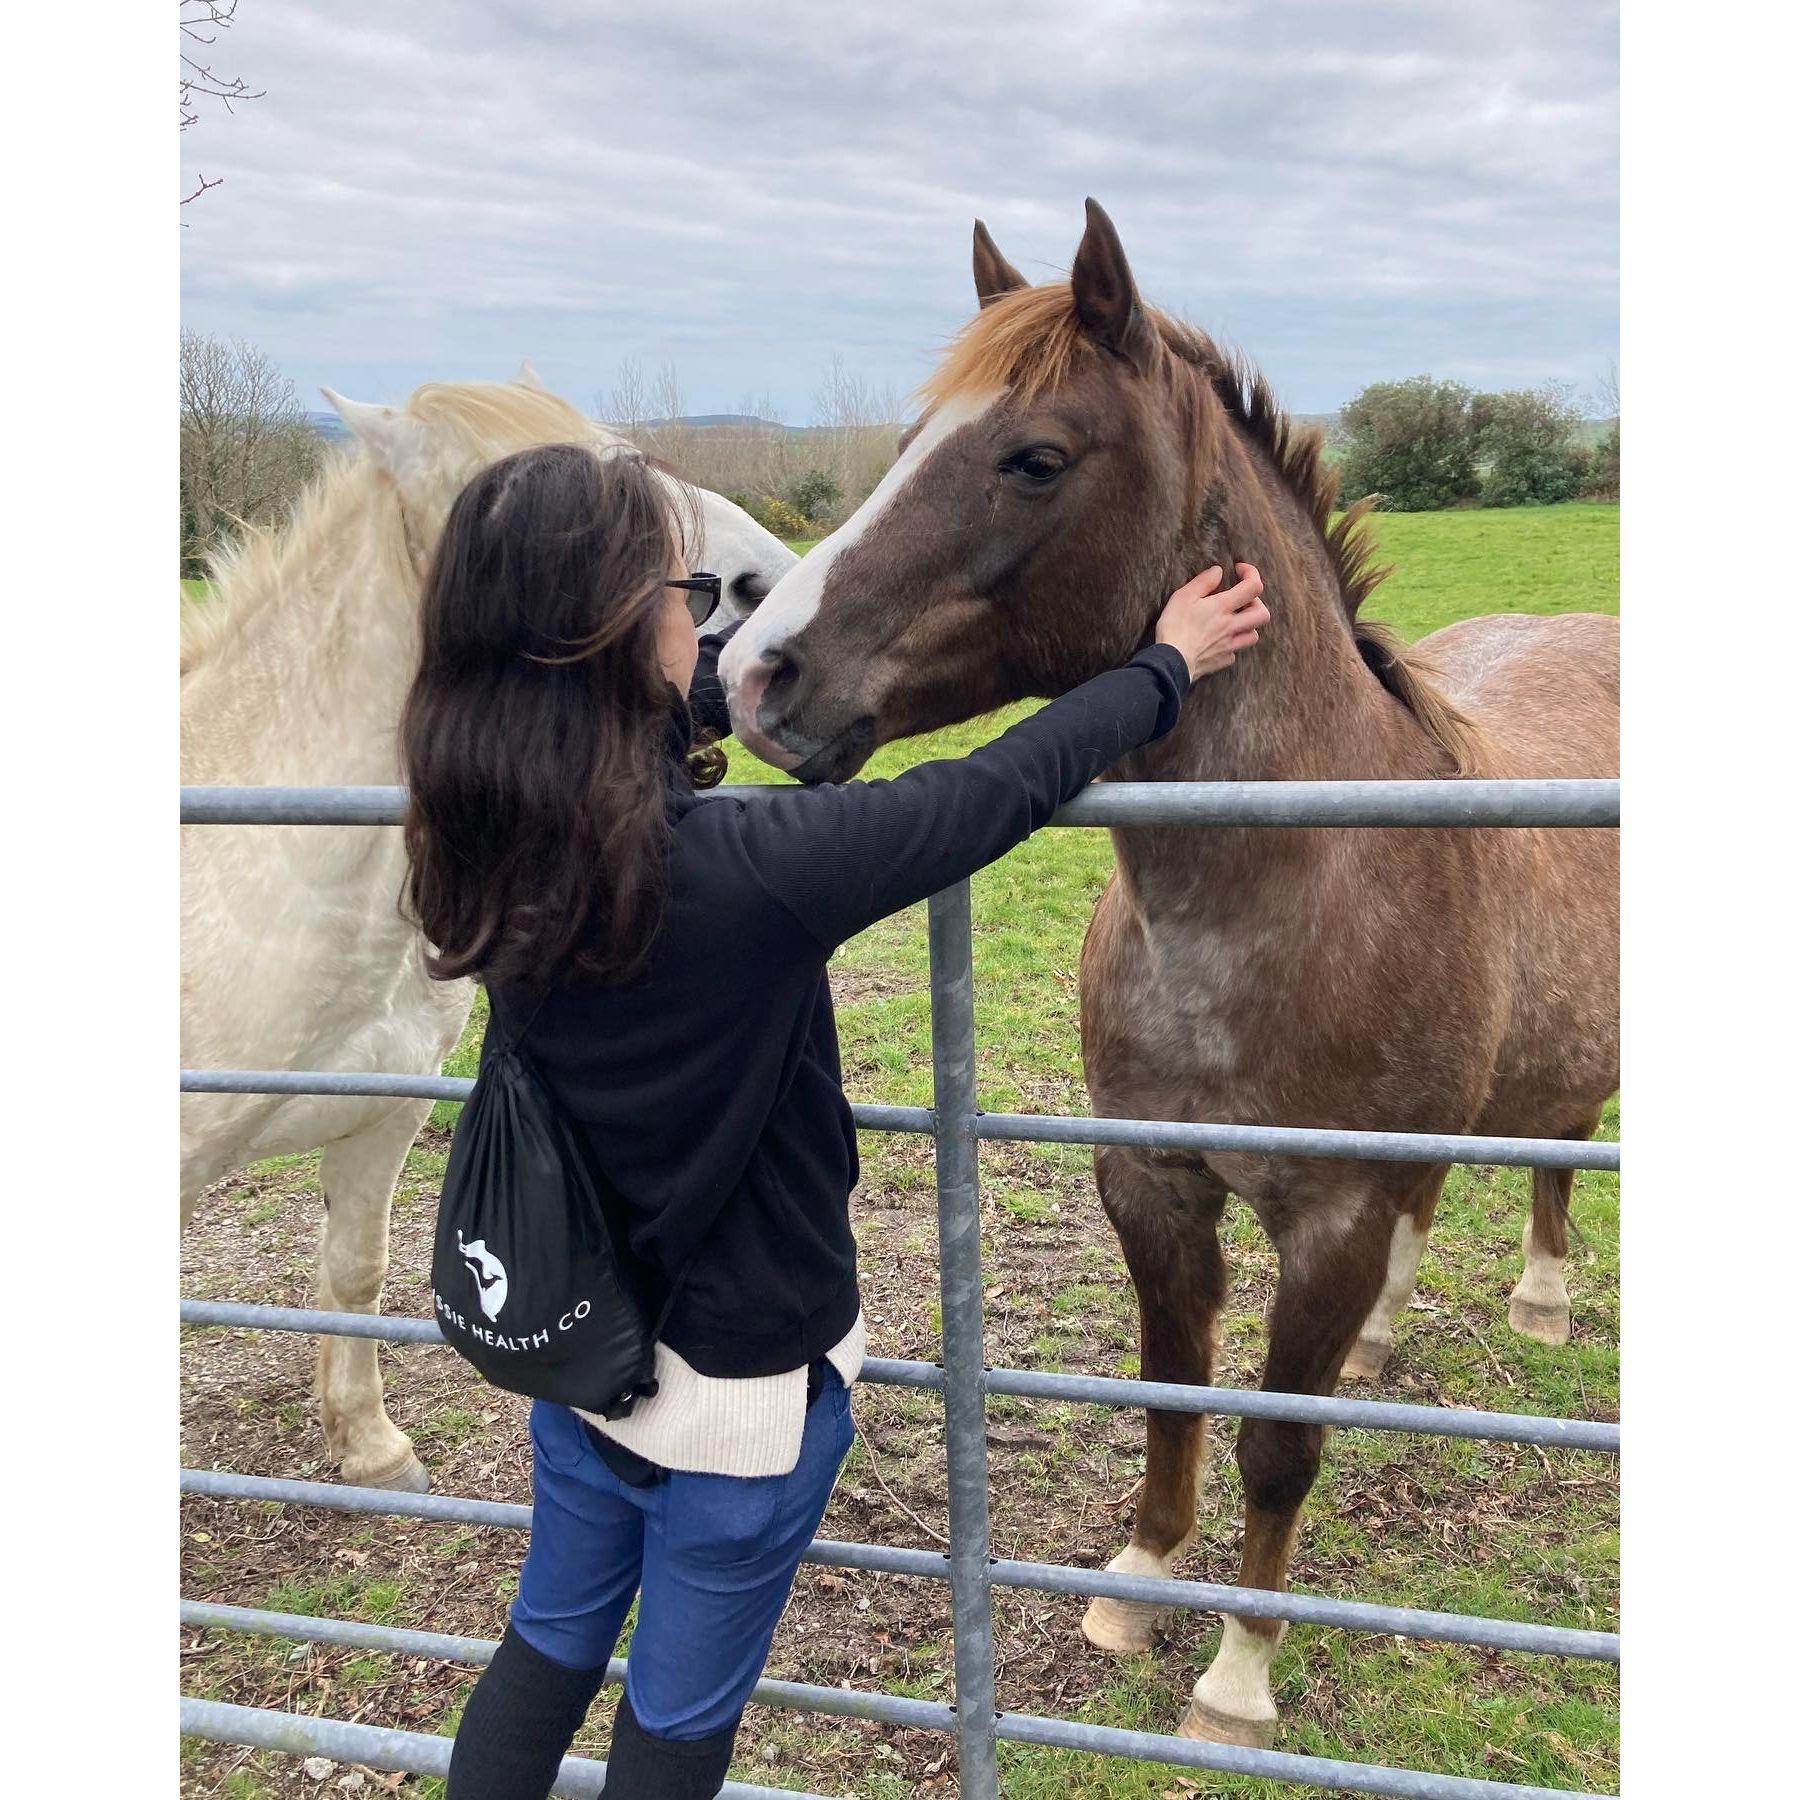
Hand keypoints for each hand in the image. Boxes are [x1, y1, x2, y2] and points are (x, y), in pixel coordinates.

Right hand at [1155, 563, 1268, 680]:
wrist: (1171, 662)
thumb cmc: (1174, 627)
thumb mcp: (1182, 597)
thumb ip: (1203, 582)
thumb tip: (1218, 571)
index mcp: (1222, 607)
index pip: (1253, 587)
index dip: (1251, 573)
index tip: (1239, 570)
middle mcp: (1231, 626)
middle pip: (1263, 614)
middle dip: (1257, 603)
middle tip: (1242, 601)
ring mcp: (1229, 645)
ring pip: (1254, 635)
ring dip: (1248, 626)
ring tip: (1234, 622)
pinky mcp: (1221, 660)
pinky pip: (1234, 653)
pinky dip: (1231, 646)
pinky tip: (1220, 643)